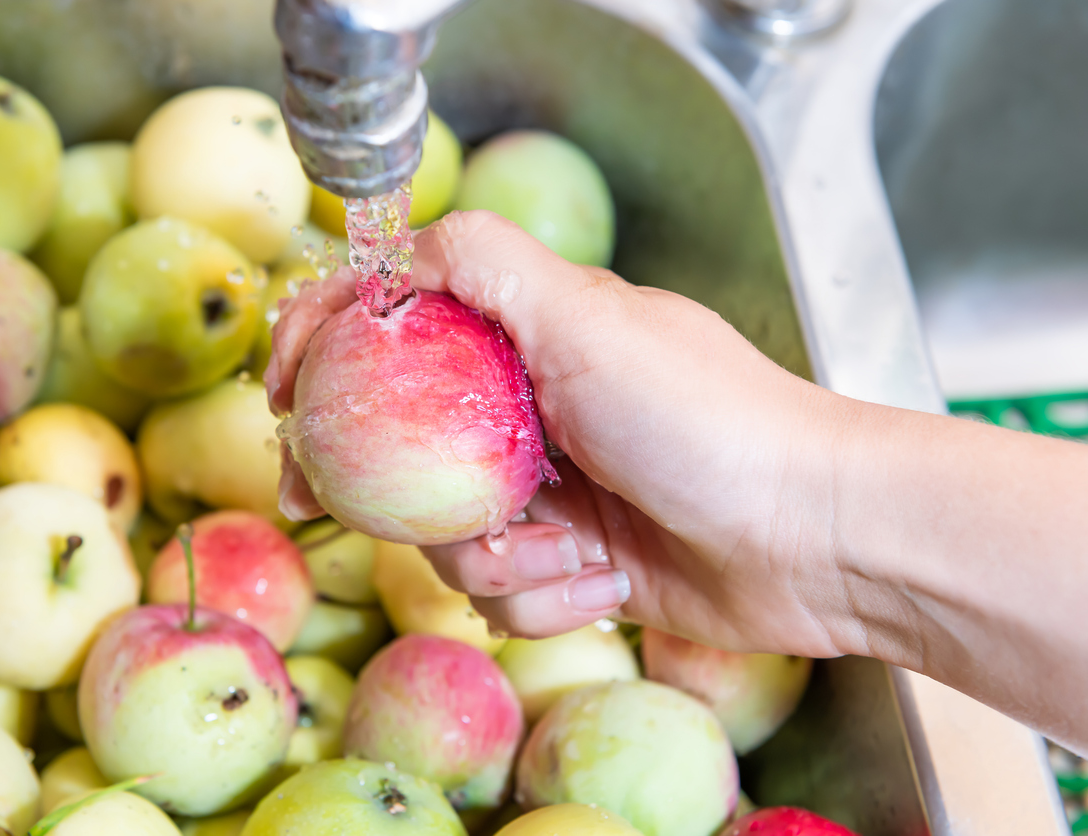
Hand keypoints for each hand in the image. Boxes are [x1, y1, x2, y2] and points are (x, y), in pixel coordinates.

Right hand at [266, 210, 852, 656]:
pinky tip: (604, 583)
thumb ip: (481, 263)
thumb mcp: (584, 315)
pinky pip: (507, 593)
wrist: (810, 534)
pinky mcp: (574, 565)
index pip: (397, 327)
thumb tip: (390, 248)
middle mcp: (529, 412)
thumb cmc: (703, 418)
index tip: (280, 392)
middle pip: (400, 445)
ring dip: (492, 556)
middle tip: (317, 502)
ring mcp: (552, 492)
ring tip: (564, 552)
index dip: (324, 349)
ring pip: (446, 534)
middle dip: (370, 482)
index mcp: (525, 339)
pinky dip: (547, 597)